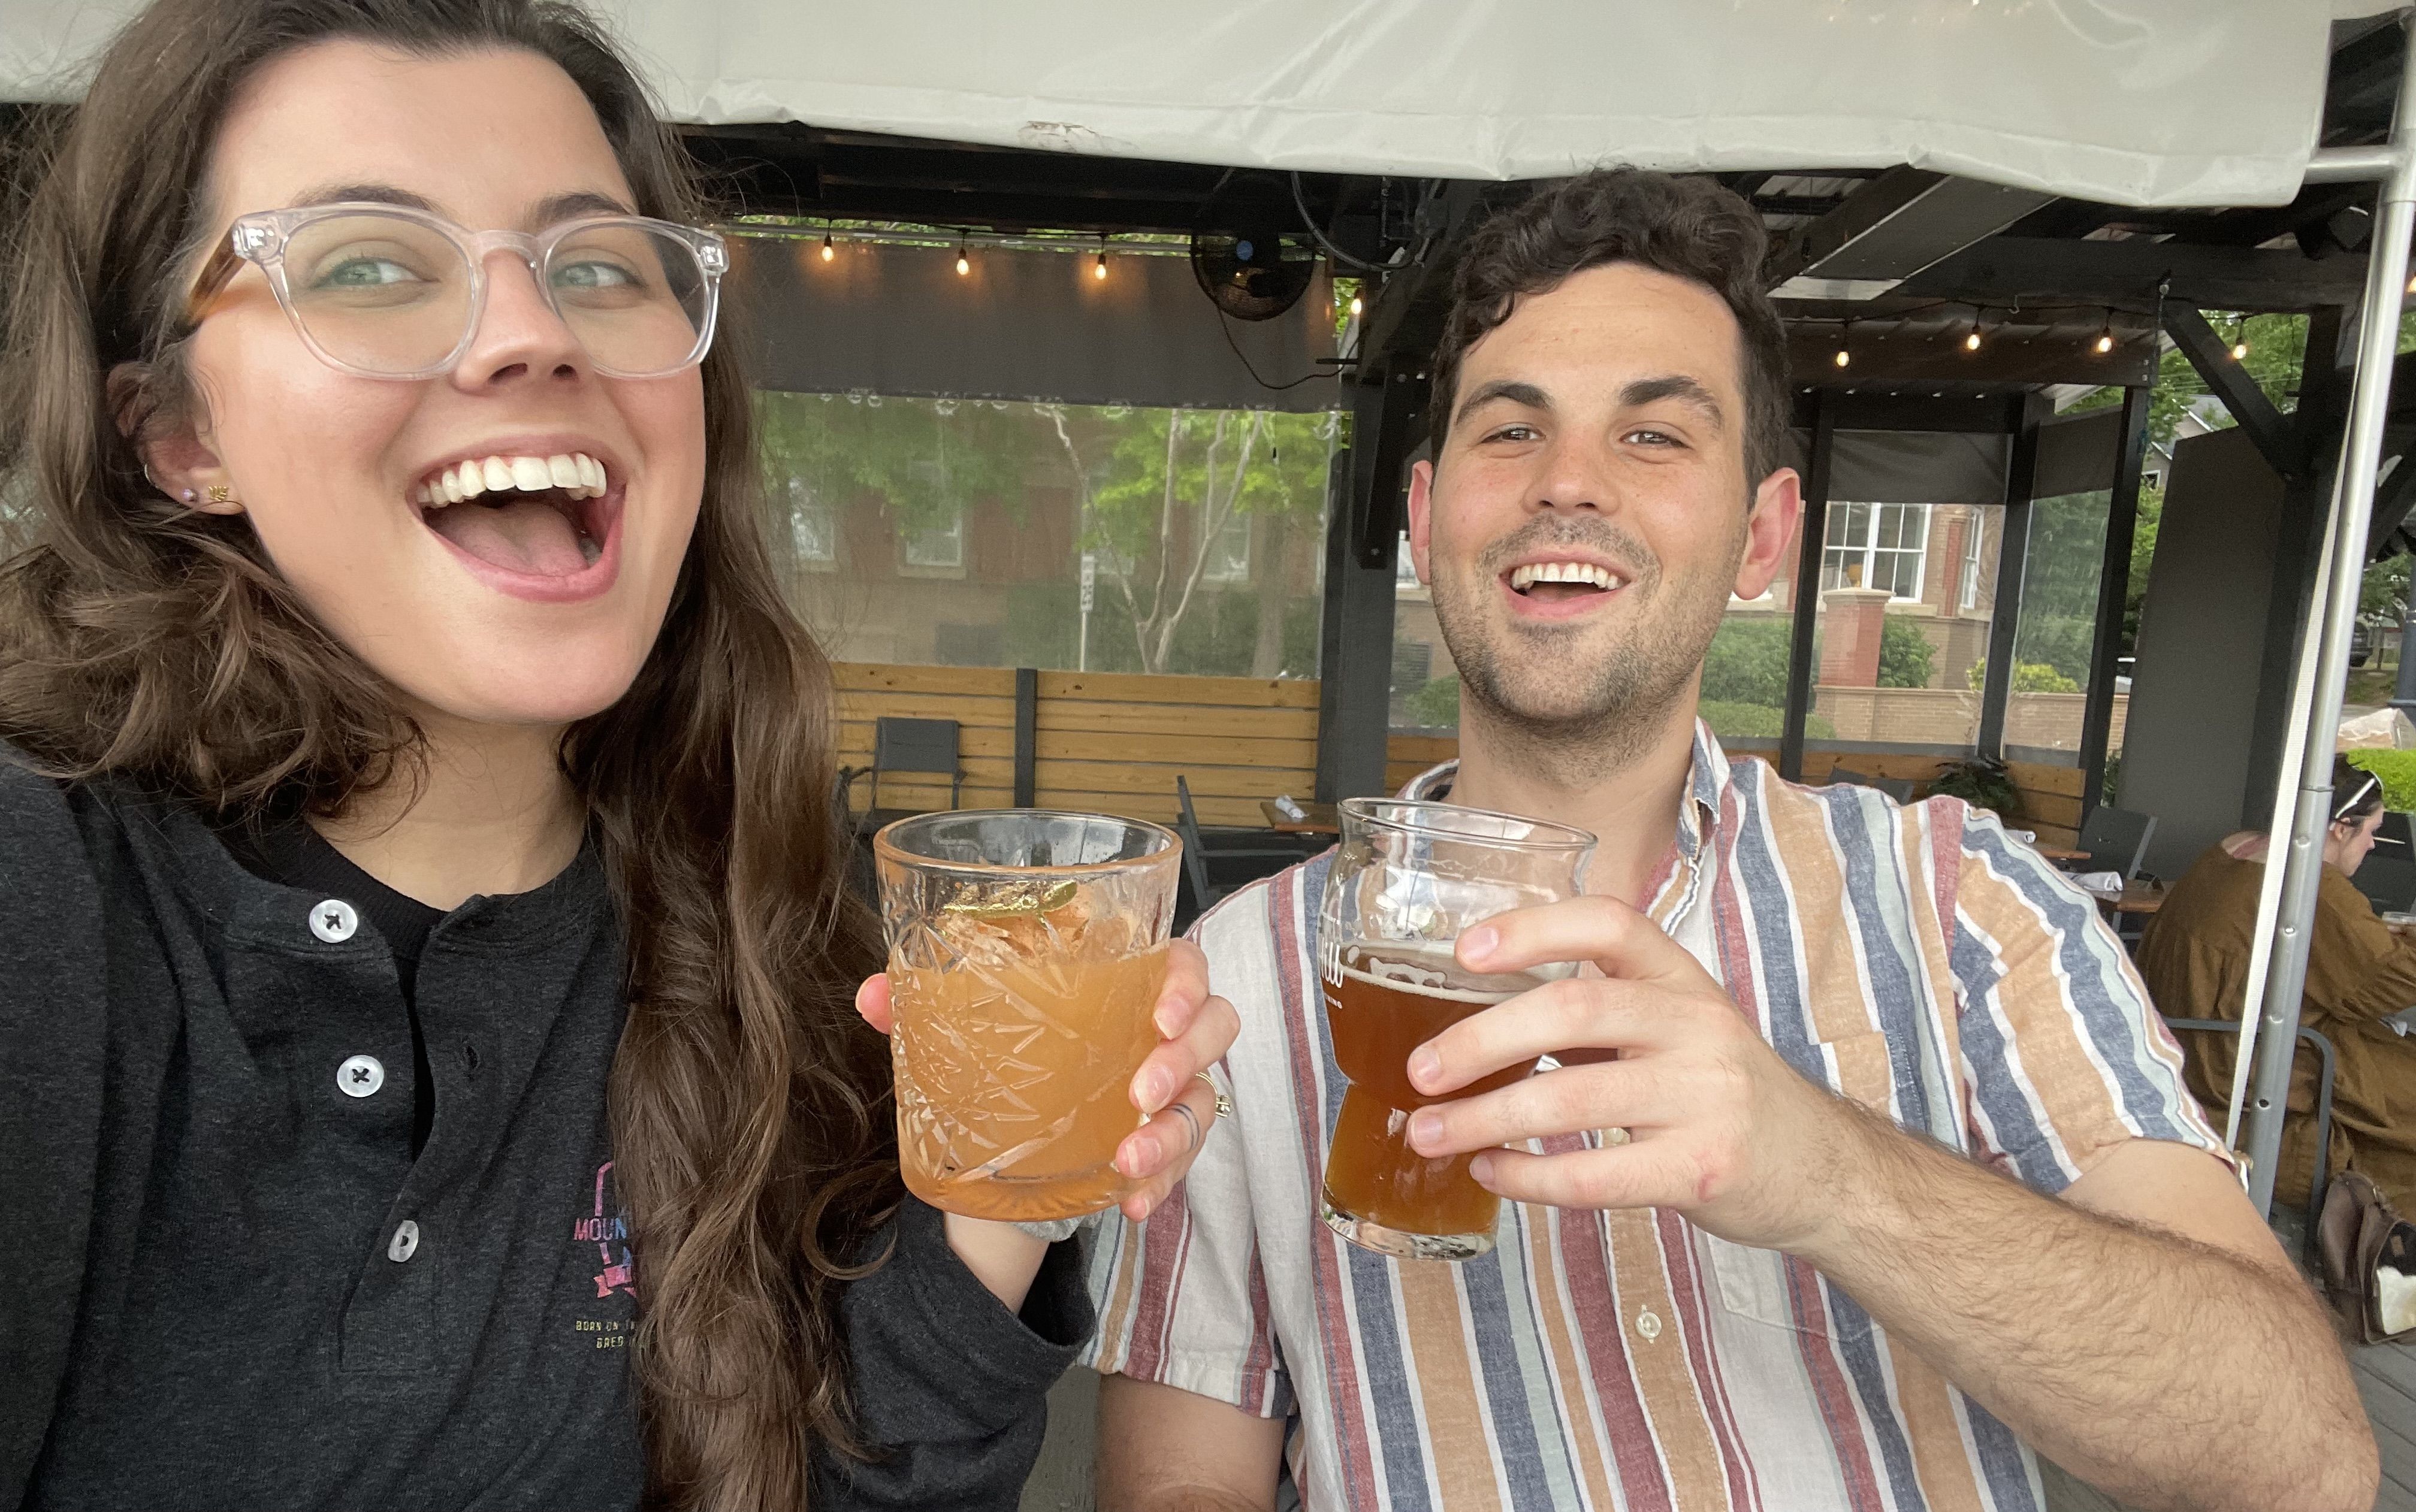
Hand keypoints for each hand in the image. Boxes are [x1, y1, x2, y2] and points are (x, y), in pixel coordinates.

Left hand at [855, 938, 1238, 1223]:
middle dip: (1184, 1059)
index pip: (1183, 963)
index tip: (1163, 1012)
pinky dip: (1160, 1184)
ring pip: (1201, 1102)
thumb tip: (873, 995)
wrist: (1009, 1130)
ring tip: (1129, 1160)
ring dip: (1172, 1134)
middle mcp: (1159, 1034)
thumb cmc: (1009, 1053)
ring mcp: (1167, 1092)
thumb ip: (921, 1008)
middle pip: (1214, 1028)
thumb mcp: (965, 1029)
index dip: (1186, 983)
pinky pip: (1182, 1164)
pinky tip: (1131, 1203)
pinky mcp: (1159, 1145)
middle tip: (1140, 1091)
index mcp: (1126, 984)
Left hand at [1401, 895, 1862, 1252]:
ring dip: (1486, 1117)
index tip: (1464, 950)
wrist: (1822, 1168)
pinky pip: (1598, 1174)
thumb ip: (1594, 1012)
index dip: (1533, 928)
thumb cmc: (1719, 1089)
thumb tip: (1470, 1021)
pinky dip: (1530, 1175)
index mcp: (1680, 977)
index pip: (1609, 922)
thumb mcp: (1673, 1025)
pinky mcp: (1702, 1169)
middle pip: (1575, 1008)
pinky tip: (1492, 1173)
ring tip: (1429, 1133)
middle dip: (1482, 1039)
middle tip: (1421, 1070)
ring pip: (1574, 1098)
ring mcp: (1705, 1097)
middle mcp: (1696, 1024)